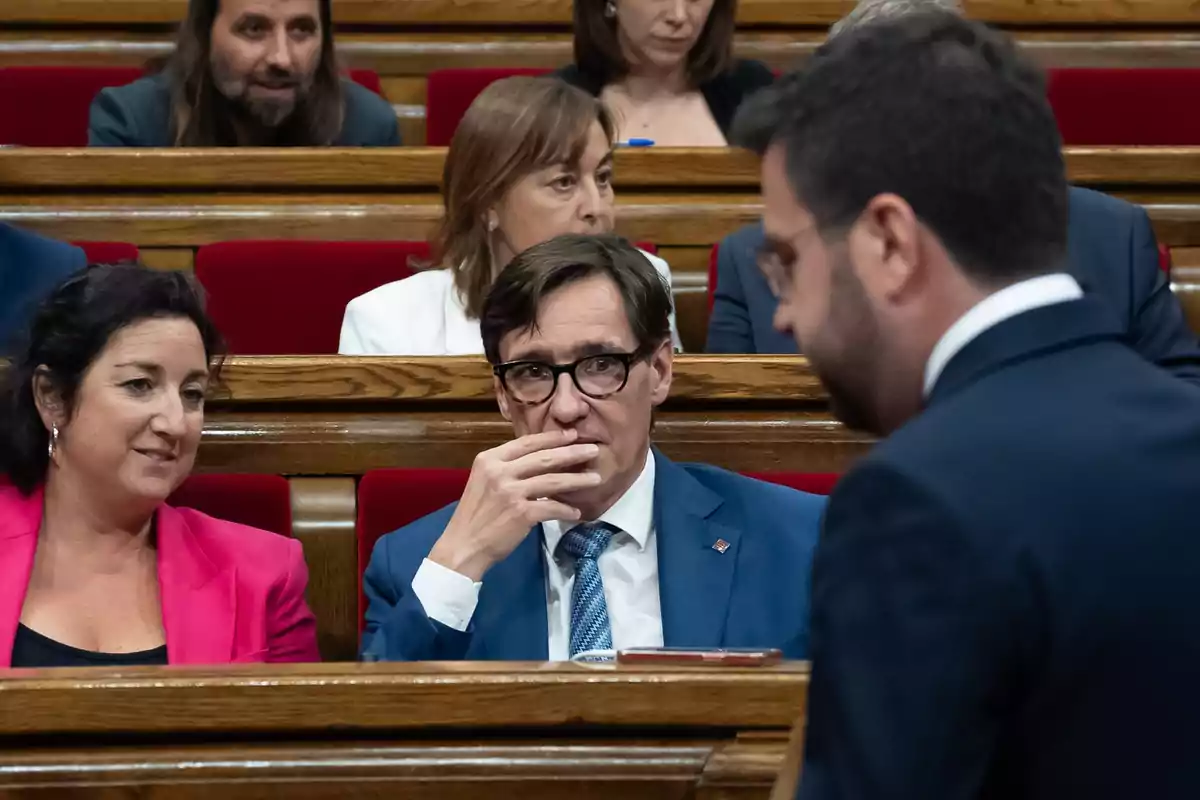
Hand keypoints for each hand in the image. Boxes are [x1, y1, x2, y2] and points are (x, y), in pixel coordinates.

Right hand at [428, 429, 600, 579]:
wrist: (463, 545)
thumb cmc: (474, 514)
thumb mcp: (484, 481)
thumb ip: (506, 468)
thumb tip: (540, 459)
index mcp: (490, 459)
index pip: (527, 442)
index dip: (553, 438)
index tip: (572, 435)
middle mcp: (500, 471)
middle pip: (545, 457)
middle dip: (572, 452)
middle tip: (593, 449)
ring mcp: (511, 492)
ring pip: (553, 481)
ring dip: (578, 479)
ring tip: (595, 478)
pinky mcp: (521, 513)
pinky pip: (552, 507)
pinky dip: (566, 510)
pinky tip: (577, 512)